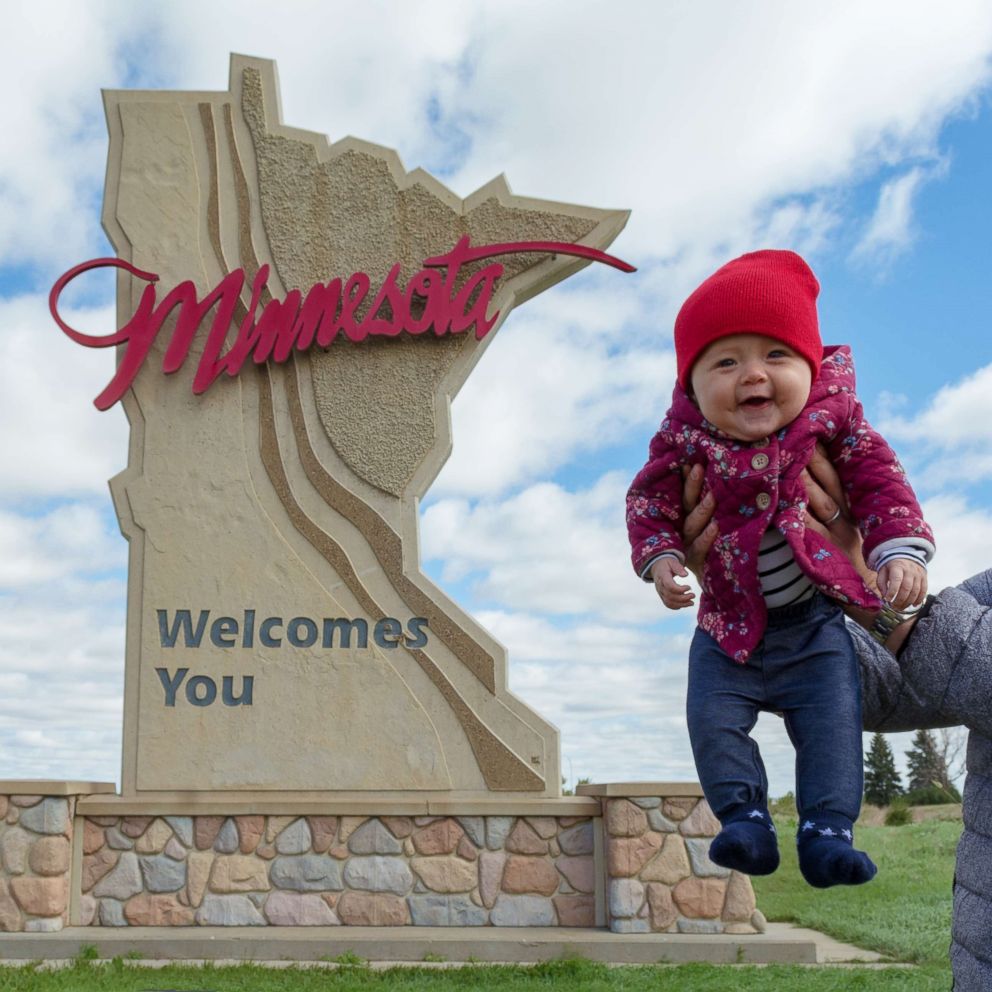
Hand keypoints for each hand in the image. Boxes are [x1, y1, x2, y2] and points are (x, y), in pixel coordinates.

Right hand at [650, 555, 694, 609]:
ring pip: (669, 602)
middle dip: (683, 598)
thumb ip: (678, 567)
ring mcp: (660, 592)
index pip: (669, 586)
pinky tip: (685, 604)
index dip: (680, 589)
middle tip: (693, 595)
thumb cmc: (666, 564)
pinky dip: (676, 606)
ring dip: (681, 604)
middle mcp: (660, 586)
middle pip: (670, 596)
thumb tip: (686, 575)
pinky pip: (668, 604)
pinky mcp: (662, 596)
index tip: (689, 587)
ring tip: (692, 602)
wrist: (657, 567)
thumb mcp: (672, 561)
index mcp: (662, 576)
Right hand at [679, 463, 717, 582]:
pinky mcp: (697, 561)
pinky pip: (700, 548)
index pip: (686, 494)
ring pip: (692, 525)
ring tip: (713, 496)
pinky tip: (715, 527)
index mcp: (689, 517)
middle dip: (692, 486)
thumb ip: (719, 502)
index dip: (687, 479)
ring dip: (702, 510)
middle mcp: (686, 529)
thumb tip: (733, 476)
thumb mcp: (719, 522)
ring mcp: (690, 545)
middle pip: (687, 505)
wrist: (721, 577)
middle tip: (698, 467)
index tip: (690, 460)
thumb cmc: (722, 543)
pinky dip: (707, 538)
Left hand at [801, 444, 875, 592]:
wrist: (871, 595)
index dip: (826, 455)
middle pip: (829, 482)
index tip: (815, 432)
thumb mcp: (850, 527)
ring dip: (804, 480)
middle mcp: (848, 517)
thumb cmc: (852, 557)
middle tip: (799, 436)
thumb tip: (814, 475)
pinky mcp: (827, 551)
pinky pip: (810, 528)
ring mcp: (838, 533)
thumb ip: (835, 504)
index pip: (839, 476)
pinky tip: (786, 500)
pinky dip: (799, 513)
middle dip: (814, 459)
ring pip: (819, 501)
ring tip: (789, 460)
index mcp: (854, 508)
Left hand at [877, 559, 927, 610]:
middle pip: (907, 588)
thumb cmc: (891, 566)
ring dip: (908, 602)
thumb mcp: (882, 571)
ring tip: (901, 608)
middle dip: (900, 600)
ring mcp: (919, 574)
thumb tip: (885, 597)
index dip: (892, 591)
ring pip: (916, 591)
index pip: (896, 580)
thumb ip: (881, 583)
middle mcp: (910, 570)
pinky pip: (924, 591)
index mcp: (897, 566)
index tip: (887, 600)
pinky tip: (913, 605)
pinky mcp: (924, 578)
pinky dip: (919, 600)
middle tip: (894, 607)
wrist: (906, 556)